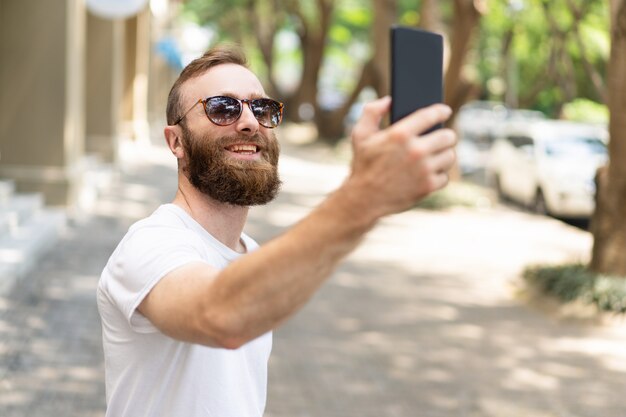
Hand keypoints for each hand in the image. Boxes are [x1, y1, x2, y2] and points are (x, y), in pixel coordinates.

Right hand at [345, 96, 456, 218]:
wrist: (363, 199)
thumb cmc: (363, 165)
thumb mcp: (360, 135)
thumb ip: (372, 112)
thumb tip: (389, 100)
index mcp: (400, 134)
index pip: (431, 115)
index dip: (441, 111)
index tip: (445, 111)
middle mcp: (415, 151)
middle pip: (448, 136)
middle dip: (445, 135)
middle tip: (441, 137)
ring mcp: (424, 170)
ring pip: (450, 156)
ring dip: (444, 155)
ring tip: (437, 155)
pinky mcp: (428, 186)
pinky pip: (445, 176)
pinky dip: (438, 175)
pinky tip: (430, 172)